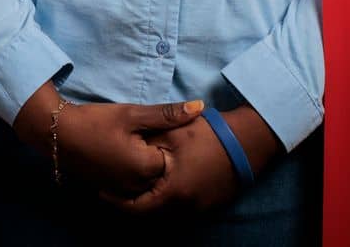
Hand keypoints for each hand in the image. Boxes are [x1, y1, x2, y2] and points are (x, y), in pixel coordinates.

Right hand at [13, 83, 206, 198]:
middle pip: (160, 171)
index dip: (164, 140)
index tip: (150, 128)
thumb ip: (167, 114)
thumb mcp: (133, 114)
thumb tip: (200, 108)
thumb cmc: (96, 122)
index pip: (172, 158)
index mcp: (145, 168)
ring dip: (143, 162)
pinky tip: (120, 152)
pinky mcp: (109, 188)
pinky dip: (130, 170)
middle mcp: (136, 185)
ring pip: (145, 178)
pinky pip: (130, 183)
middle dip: (156, 153)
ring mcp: (121, 190)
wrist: (56, 133)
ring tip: (130, 142)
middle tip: (139, 135)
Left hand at [95, 111, 247, 217]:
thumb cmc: (208, 135)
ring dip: (148, 204)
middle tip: (114, 191)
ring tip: (133, 189)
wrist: (246, 142)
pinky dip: (166, 203)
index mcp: (173, 193)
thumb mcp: (172, 135)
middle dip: (130, 204)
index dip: (117, 201)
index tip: (102, 191)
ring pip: (165, 214)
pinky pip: (180, 210)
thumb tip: (124, 153)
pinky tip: (159, 187)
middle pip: (149, 215)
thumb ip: (146, 147)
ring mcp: (199, 210)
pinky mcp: (209, 206)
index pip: (137, 207)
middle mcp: (186, 208)